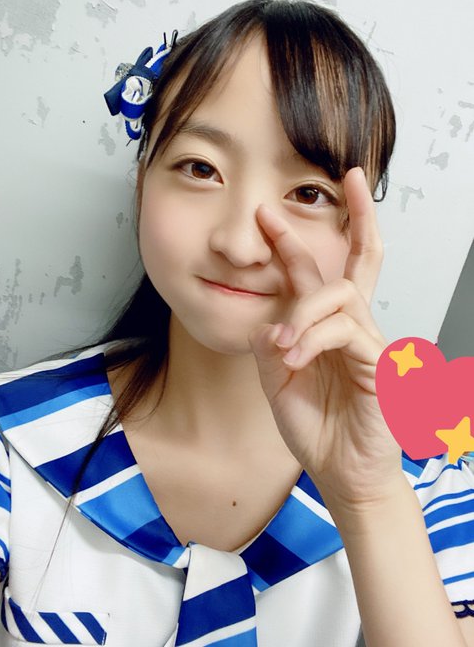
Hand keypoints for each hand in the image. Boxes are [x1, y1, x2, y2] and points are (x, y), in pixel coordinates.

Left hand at [248, 167, 403, 511]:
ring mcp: (369, 341)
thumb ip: (272, 343)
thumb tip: (269, 318)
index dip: (294, 240)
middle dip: (360, 215)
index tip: (267, 213)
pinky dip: (312, 338)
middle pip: (361, 260)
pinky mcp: (381, 362)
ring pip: (339, 295)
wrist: (341, 472)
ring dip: (302, 313)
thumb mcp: (278, 380)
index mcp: (325, 327)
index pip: (315, 273)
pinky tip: (294, 357)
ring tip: (281, 347)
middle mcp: (351, 325)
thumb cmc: (318, 427)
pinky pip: (345, 331)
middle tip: (353, 176)